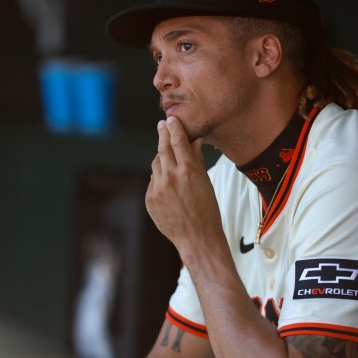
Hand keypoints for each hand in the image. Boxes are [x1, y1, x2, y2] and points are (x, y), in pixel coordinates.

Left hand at [146, 117, 224, 253]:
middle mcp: (170, 177)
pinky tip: (169, 184)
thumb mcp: (206, 182)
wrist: (197, 238)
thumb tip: (194, 141)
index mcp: (188, 170)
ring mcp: (158, 188)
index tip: (170, 119)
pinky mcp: (150, 199)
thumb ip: (197, 160)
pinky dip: (160, 178)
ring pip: (156, 164)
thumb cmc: (207, 210)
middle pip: (163, 149)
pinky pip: (153, 181)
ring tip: (169, 157)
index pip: (178, 141)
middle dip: (163, 135)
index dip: (173, 128)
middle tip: (162, 125)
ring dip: (162, 158)